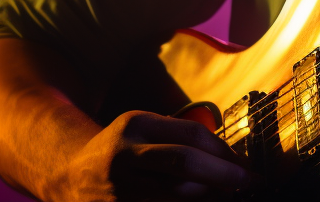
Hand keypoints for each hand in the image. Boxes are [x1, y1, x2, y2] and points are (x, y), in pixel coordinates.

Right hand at [51, 110, 252, 201]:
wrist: (69, 175)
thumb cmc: (123, 151)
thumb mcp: (144, 129)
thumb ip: (182, 137)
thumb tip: (233, 159)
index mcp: (135, 124)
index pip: (192, 134)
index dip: (225, 152)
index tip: (247, 165)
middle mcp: (124, 154)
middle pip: (184, 163)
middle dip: (224, 175)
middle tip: (250, 183)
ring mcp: (118, 188)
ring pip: (175, 195)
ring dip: (209, 198)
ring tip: (228, 197)